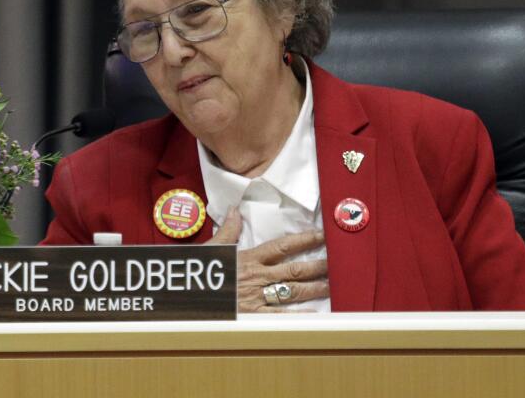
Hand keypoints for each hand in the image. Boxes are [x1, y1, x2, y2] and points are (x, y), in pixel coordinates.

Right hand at [207, 206, 328, 311]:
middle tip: (336, 263)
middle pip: (294, 269)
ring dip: (314, 288)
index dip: (304, 240)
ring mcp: (257, 296)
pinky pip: (281, 314)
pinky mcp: (254, 315)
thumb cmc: (199, 272)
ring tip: (331, 285)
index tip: (322, 236)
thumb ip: (228, 230)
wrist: (188, 297)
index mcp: (249, 258)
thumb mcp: (212, 248)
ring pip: (292, 290)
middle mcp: (257, 276)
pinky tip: (314, 312)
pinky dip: (298, 313)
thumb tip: (234, 210)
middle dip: (317, 266)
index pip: (282, 246)